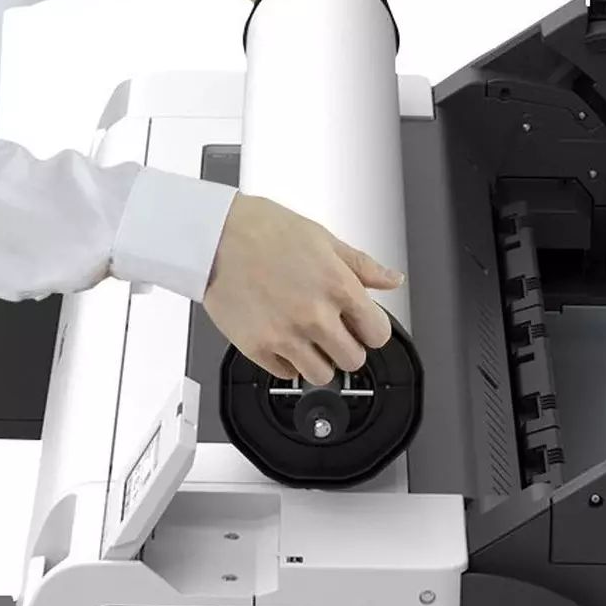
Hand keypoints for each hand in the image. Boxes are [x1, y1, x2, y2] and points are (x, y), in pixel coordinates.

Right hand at [204, 193, 402, 385]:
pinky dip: (287, 362)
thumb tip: (391, 279)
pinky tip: (282, 339)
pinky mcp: (258, 348)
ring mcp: (286, 336)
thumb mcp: (322, 238)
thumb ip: (361, 265)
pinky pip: (286, 373)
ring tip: (306, 340)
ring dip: (319, 361)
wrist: (213, 236)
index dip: (371, 331)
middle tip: (332, 333)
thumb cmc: (262, 230)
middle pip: (353, 360)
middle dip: (346, 348)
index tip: (361, 327)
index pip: (378, 334)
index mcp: (338, 287)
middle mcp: (315, 316)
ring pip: (322, 375)